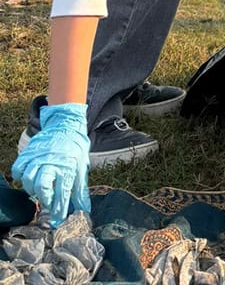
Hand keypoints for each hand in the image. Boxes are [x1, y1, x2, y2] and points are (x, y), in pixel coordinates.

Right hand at [11, 102, 89, 226]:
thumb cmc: (75, 148)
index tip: (57, 221)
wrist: (66, 125)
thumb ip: (81, 190)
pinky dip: (21, 177)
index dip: (59, 210)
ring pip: (29, 180)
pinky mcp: (29, 152)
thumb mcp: (82, 167)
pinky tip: (28, 178)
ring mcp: (38, 156)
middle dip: (44, 199)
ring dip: (32, 190)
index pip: (62, 193)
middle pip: (42, 187)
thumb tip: (85, 210)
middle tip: (48, 201)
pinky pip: (18, 169)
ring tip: (39, 190)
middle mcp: (52, 162)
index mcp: (68, 166)